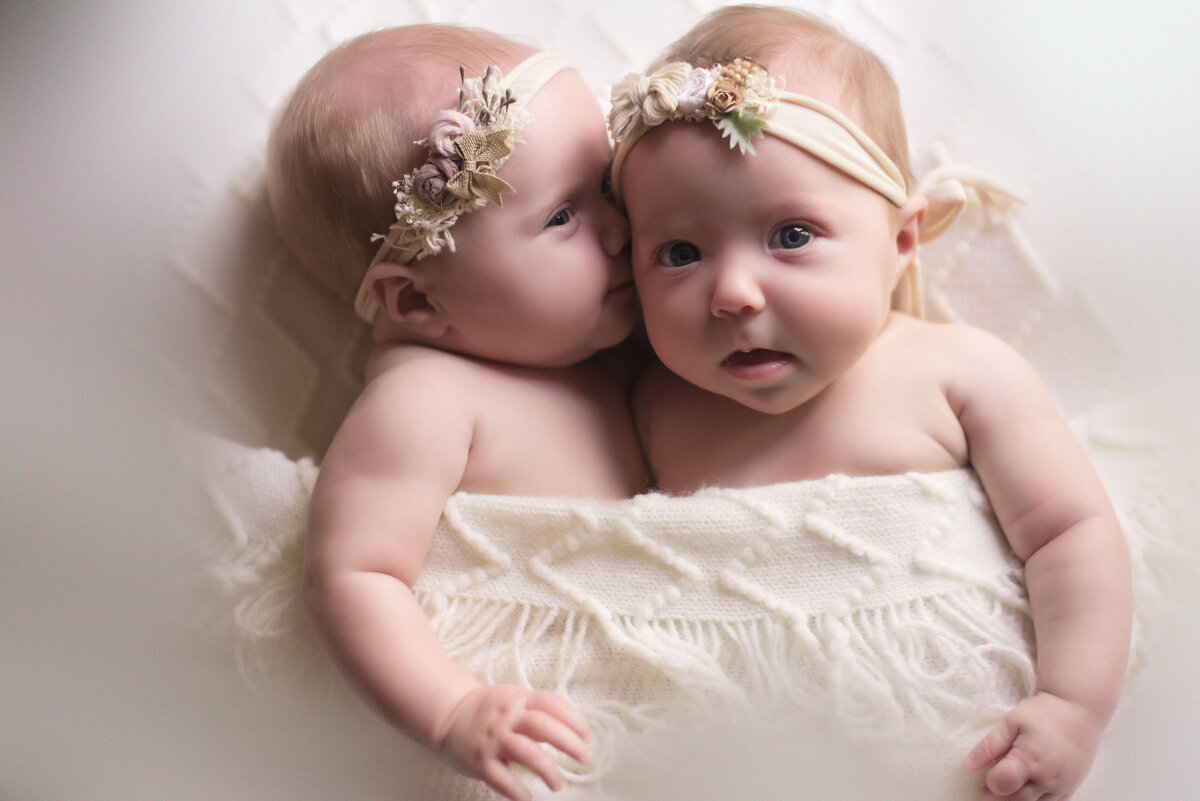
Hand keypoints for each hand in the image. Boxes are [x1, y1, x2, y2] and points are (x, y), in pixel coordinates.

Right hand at [435, 685, 590, 800]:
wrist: (448, 716)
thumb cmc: (488, 711)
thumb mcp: (513, 700)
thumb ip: (537, 712)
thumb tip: (571, 732)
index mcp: (519, 699)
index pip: (552, 704)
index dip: (574, 719)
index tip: (587, 736)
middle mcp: (507, 717)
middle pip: (544, 726)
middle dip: (570, 743)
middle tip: (586, 758)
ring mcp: (493, 739)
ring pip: (527, 753)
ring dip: (548, 770)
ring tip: (558, 784)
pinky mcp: (480, 761)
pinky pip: (502, 778)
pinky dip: (517, 790)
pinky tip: (527, 798)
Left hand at [964, 691, 1102, 800]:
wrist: (1079, 709)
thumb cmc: (1043, 713)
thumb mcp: (1011, 722)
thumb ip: (989, 745)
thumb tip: (967, 765)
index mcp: (1030, 759)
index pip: (1002, 784)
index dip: (990, 782)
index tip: (988, 772)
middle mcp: (1048, 778)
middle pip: (1016, 800)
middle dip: (999, 794)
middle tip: (992, 781)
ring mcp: (1061, 786)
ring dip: (1017, 798)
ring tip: (1010, 782)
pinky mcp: (1070, 789)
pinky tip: (1028, 788)